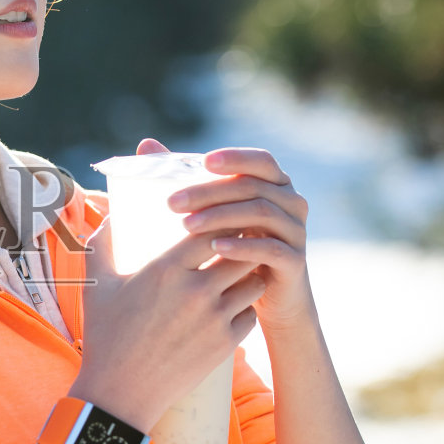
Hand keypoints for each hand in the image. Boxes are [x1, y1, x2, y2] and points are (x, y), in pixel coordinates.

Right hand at [69, 140, 266, 432]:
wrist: (119, 393)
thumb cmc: (105, 336)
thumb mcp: (98, 285)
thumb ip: (103, 243)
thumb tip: (112, 214)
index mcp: (166, 268)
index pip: (211, 228)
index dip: (219, 220)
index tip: (217, 219)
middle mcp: (196, 290)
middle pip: (240, 250)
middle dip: (241, 242)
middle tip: (237, 239)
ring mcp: (215, 318)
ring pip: (253, 281)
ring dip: (249, 273)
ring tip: (240, 270)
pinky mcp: (226, 344)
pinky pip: (251, 314)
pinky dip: (247, 306)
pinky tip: (237, 302)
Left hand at [142, 138, 317, 332]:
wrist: (265, 299)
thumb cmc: (232, 248)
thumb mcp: (213, 212)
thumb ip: (185, 178)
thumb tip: (146, 144)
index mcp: (275, 184)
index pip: (260, 161)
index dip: (235, 158)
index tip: (204, 162)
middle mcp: (291, 203)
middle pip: (252, 187)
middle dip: (210, 192)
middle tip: (172, 203)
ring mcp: (296, 231)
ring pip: (261, 213)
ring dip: (221, 216)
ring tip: (187, 225)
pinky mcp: (295, 262)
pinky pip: (270, 249)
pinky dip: (242, 247)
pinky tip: (215, 248)